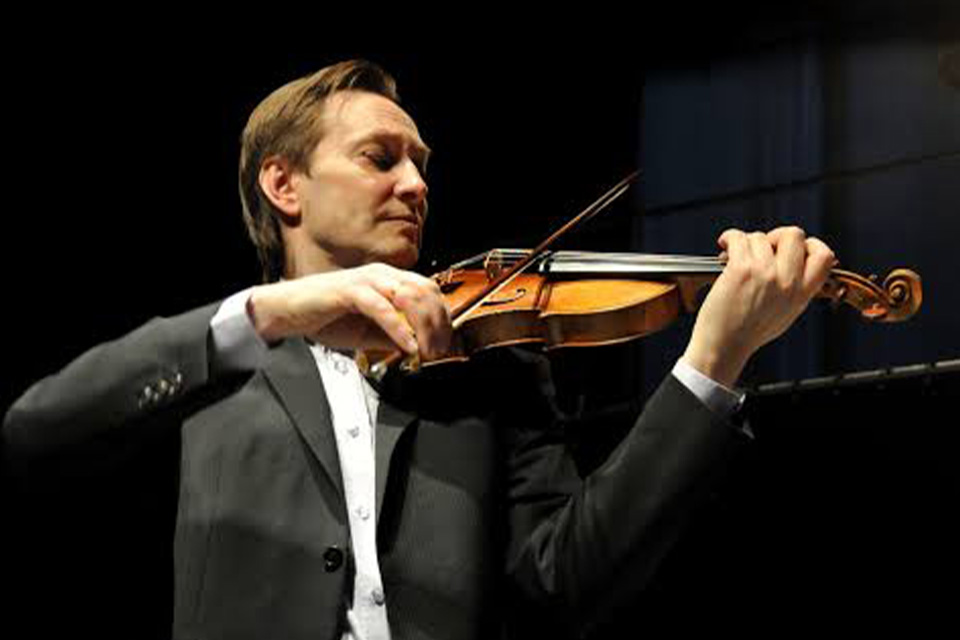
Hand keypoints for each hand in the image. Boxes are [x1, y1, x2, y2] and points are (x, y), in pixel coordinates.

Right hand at [246, 263, 451, 358]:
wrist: (287, 313)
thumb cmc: (325, 318)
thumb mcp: (369, 332)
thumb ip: (395, 335)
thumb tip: (421, 347)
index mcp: (389, 279)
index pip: (429, 291)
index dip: (443, 317)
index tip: (445, 343)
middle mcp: (382, 274)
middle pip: (426, 291)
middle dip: (438, 323)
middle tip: (439, 350)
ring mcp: (366, 280)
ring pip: (409, 296)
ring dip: (424, 326)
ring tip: (427, 350)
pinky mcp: (349, 290)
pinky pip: (382, 308)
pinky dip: (399, 329)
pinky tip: (407, 346)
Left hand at [681, 226, 835, 386]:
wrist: (724, 346)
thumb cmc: (749, 331)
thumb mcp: (787, 312)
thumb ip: (796, 287)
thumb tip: (795, 258)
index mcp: (802, 293)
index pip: (824, 255)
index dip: (809, 244)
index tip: (791, 248)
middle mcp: (787, 282)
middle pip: (794, 234)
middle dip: (775, 236)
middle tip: (762, 248)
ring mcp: (765, 274)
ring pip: (760, 236)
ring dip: (746, 243)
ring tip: (736, 257)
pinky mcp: (741, 270)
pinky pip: (738, 238)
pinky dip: (729, 238)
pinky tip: (725, 245)